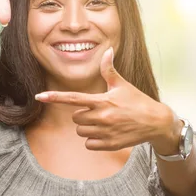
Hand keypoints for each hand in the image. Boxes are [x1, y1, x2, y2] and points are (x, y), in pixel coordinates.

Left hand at [35, 48, 180, 151]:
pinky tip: (106, 134)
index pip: (73, 98)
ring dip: (88, 128)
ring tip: (104, 123)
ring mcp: (105, 132)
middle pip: (76, 118)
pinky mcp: (110, 144)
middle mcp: (102, 116)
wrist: (155, 122)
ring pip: (81, 132)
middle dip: (83, 115)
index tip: (39, 96)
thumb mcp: (123, 85)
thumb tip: (108, 50)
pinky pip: (89, 144)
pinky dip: (93, 140)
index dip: (55, 97)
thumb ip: (109, 70)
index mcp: (102, 100)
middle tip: (99, 112)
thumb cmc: (137, 101)